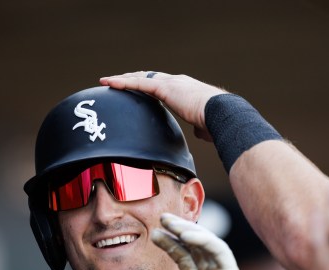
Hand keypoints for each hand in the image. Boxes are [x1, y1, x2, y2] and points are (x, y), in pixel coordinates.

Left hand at [100, 71, 225, 141]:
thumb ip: (198, 126)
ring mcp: (170, 83)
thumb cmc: (217, 122)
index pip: (162, 84)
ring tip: (106, 81)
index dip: (148, 85)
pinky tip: (110, 83)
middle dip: (131, 78)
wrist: (222, 114)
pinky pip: (139, 84)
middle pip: (148, 77)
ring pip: (140, 78)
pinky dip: (123, 83)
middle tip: (116, 81)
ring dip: (122, 79)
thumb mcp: (205, 125)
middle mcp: (177, 81)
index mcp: (185, 89)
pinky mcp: (165, 88)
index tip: (138, 87)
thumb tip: (199, 132)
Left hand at [128, 213, 269, 269]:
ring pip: (206, 243)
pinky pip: (218, 251)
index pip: (184, 256)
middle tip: (161, 219)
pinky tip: (186, 235)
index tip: (154, 235)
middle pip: (194, 245)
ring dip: (188, 230)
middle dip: (178, 230)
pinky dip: (203, 240)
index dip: (170, 244)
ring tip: (170, 222)